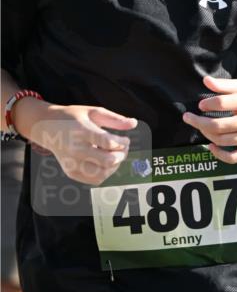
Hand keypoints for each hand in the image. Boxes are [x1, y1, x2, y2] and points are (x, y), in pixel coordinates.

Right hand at [15, 101, 135, 184]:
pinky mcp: (71, 172)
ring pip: (102, 173)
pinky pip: (94, 180)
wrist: (46, 127)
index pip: (107, 142)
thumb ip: (114, 119)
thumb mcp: (93, 112)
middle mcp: (74, 149)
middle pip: (107, 161)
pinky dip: (106, 173)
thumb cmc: (74, 117)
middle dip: (121, 155)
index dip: (122, 143)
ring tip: (116, 155)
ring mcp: (71, 163)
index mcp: (80, 131)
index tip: (125, 139)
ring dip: (115, 166)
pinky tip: (106, 163)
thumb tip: (134, 123)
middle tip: (123, 148)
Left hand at [182, 76, 236, 164]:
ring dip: (206, 134)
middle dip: (198, 122)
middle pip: (217, 125)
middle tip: (187, 117)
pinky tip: (211, 146)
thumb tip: (206, 81)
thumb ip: (225, 85)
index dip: (207, 104)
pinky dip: (218, 154)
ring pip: (221, 140)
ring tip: (201, 127)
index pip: (222, 103)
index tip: (201, 105)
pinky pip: (232, 158)